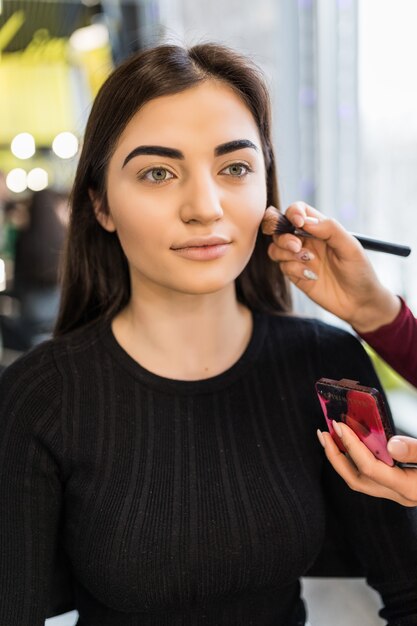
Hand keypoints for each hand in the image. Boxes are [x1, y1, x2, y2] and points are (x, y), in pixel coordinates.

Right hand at [262, 202, 400, 332]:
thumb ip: (330, 229)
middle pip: (280, 228)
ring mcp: (300, 259)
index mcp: (320, 229)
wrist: (360, 302)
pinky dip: (294, 269)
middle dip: (283, 236)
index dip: (293, 212)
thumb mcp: (350, 247)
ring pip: (276, 248)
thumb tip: (305, 220)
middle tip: (297, 247)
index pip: (298, 211)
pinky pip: (283, 267)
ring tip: (307, 260)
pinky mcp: (296, 275)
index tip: (298, 223)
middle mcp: (307, 241)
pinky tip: (312, 276)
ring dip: (286, 252)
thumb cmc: (360, 271)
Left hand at [317, 423, 416, 505]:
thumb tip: (390, 445)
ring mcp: (396, 494)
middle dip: (334, 456)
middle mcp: (398, 495)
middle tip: (323, 434)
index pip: (369, 468)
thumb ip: (416, 451)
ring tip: (330, 437)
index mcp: (408, 488)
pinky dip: (353, 460)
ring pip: (358, 480)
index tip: (339, 426)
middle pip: (355, 480)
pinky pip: (366, 476)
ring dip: (341, 459)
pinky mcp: (395, 488)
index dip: (351, 445)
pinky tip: (349, 445)